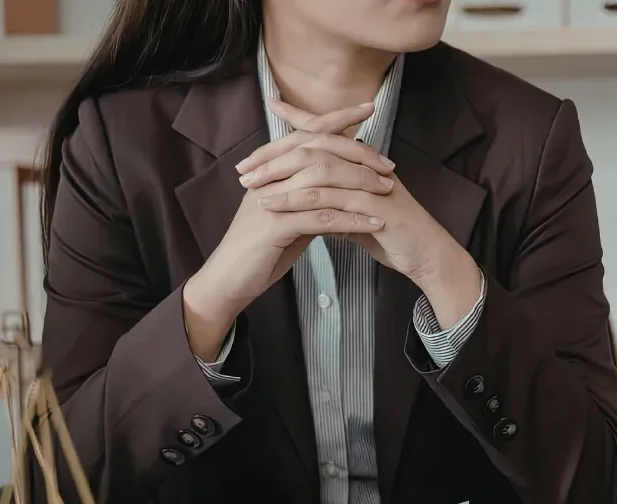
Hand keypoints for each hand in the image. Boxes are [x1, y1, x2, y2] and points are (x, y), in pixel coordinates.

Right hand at [183, 102, 392, 352]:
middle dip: (356, 151)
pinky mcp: (274, 226)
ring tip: (388, 191)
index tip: (368, 108)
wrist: (227, 281)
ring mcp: (270, 200)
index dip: (337, 118)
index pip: (307, 134)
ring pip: (321, 180)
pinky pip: (321, 218)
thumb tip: (339, 188)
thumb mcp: (289, 217)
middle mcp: (269, 178)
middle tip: (388, 163)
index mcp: (271, 171)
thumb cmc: (260, 251)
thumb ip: (310, 199)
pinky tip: (374, 224)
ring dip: (359, 185)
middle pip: (317, 150)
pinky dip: (351, 220)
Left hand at [241, 100, 481, 327]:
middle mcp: (366, 166)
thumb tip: (312, 203)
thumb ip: (337, 205)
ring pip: (318, 169)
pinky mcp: (372, 206)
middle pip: (315, 146)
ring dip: (281, 177)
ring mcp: (370, 184)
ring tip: (252, 187)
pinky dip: (298, 199)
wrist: (428, 256)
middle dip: (276, 155)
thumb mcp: (359, 216)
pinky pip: (328, 197)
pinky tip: (275, 205)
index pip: (327, 133)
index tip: (273, 106)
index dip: (301, 117)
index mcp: (363, 164)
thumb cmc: (396, 236)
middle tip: (245, 167)